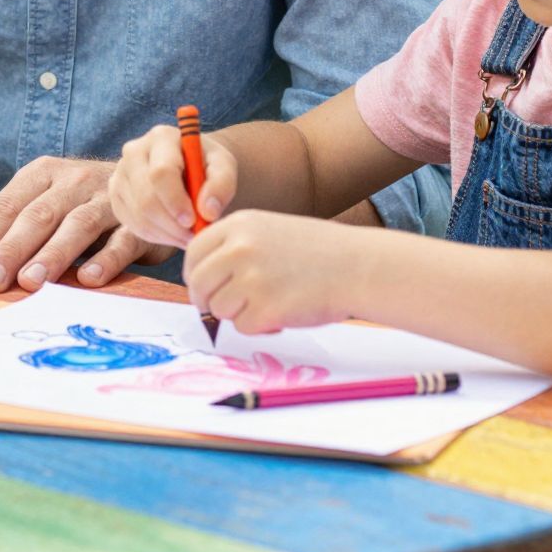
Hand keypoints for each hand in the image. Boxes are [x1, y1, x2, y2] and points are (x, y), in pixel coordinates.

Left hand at [0, 155, 172, 291]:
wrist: (148, 183)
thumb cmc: (79, 200)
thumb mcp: (37, 199)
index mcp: (44, 174)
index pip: (8, 205)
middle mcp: (74, 181)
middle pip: (38, 215)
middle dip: (12, 249)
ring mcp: (108, 200)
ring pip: (77, 226)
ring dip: (53, 254)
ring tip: (31, 281)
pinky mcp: (137, 222)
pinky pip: (122, 239)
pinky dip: (106, 259)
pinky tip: (88, 278)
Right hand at [110, 123, 237, 246]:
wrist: (190, 168)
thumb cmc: (207, 166)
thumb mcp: (224, 167)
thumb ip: (222, 184)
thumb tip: (208, 211)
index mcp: (161, 137)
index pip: (161, 173)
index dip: (176, 201)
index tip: (194, 220)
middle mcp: (134, 151)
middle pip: (145, 197)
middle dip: (172, 224)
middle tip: (194, 235)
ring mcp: (121, 174)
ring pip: (139, 215)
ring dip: (167, 233)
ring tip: (189, 235)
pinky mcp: (116, 195)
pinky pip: (133, 224)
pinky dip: (156, 236)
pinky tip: (174, 232)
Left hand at [184, 212, 369, 334]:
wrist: (358, 266)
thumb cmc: (318, 252)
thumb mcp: (269, 231)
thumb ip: (234, 248)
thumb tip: (202, 279)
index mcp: (239, 225)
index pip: (194, 253)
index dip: (196, 275)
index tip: (206, 287)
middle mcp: (239, 248)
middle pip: (198, 285)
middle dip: (208, 301)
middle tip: (231, 306)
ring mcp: (251, 278)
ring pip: (218, 309)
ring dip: (239, 314)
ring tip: (270, 302)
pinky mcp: (265, 308)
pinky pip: (243, 327)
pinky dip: (260, 326)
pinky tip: (284, 312)